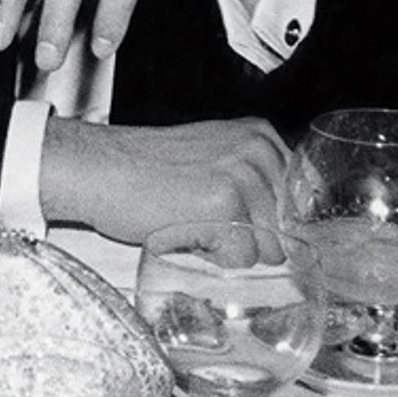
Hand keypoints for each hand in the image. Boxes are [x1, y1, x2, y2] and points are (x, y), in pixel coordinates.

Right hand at [38, 115, 290, 245]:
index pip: (300, 201)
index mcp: (260, 136)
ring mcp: (243, 177)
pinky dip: (212, 259)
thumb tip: (287, 225)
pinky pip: (240, 260)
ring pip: (267, 249)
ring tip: (192, 222)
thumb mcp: (211, 158)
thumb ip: (252, 178)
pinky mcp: (224, 206)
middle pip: (285, 229)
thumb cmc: (143, 170)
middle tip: (202, 218)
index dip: (268, 222)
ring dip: (228, 249)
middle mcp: (257, 151)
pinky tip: (185, 231)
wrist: (97, 170)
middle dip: (247, 238)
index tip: (237, 220)